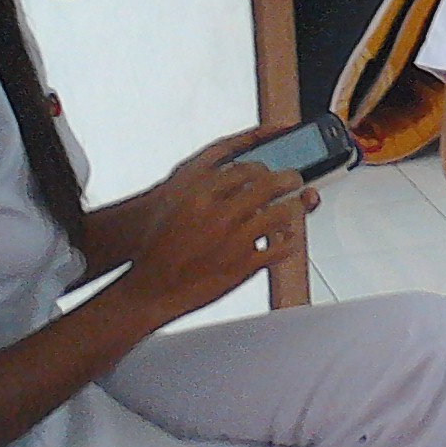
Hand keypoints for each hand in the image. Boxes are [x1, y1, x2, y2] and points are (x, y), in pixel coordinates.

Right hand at [117, 130, 315, 321]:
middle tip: (293, 179)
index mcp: (202, 193)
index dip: (264, 168)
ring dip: (294, 209)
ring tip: (295, 207)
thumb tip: (238, 162)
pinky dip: (290, 242)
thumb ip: (207, 178)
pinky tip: (288, 238)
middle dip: (289, 179)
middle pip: (270, 185)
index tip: (268, 170)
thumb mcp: (175, 198)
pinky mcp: (242, 266)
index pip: (248, 168)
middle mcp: (220, 213)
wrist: (150, 284)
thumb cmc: (159, 241)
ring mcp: (233, 240)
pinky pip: (280, 250)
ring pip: (281, 215)